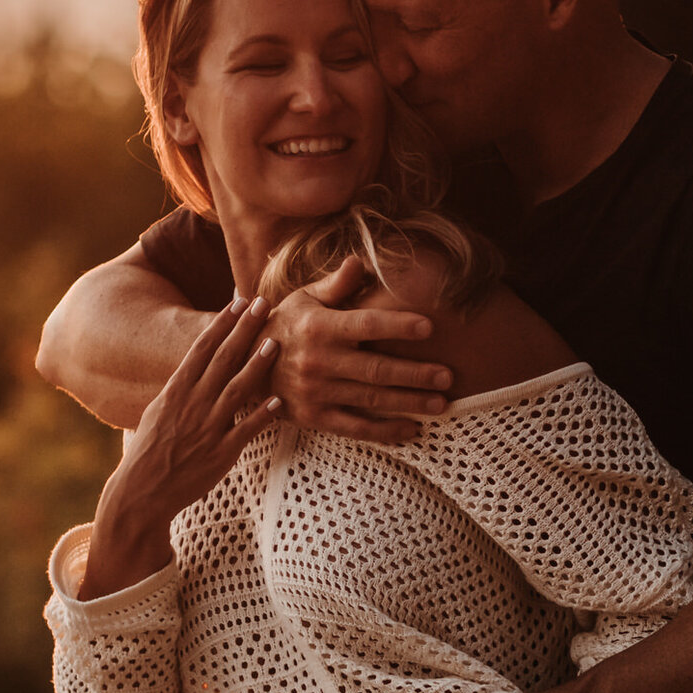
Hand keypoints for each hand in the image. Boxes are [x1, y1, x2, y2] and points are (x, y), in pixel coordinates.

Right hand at [81, 295, 281, 596]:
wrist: (140, 493)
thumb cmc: (151, 450)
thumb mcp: (159, 411)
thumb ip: (182, 388)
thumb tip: (197, 365)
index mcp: (174, 391)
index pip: (200, 349)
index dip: (221, 324)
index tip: (238, 302)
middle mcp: (191, 405)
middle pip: (221, 360)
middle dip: (243, 330)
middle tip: (263, 304)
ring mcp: (206, 429)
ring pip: (235, 391)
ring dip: (256, 366)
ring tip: (275, 343)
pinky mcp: (220, 455)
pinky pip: (245, 432)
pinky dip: (262, 417)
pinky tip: (280, 402)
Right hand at [270, 256, 452, 443]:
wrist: (243, 364)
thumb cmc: (284, 325)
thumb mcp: (303, 298)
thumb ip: (335, 284)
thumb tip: (360, 260)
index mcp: (320, 326)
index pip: (365, 325)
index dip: (398, 325)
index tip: (429, 326)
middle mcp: (319, 360)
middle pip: (375, 369)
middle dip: (414, 373)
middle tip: (448, 375)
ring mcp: (316, 392)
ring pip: (370, 399)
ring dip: (409, 402)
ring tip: (441, 403)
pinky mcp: (314, 416)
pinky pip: (355, 427)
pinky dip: (385, 431)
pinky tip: (412, 429)